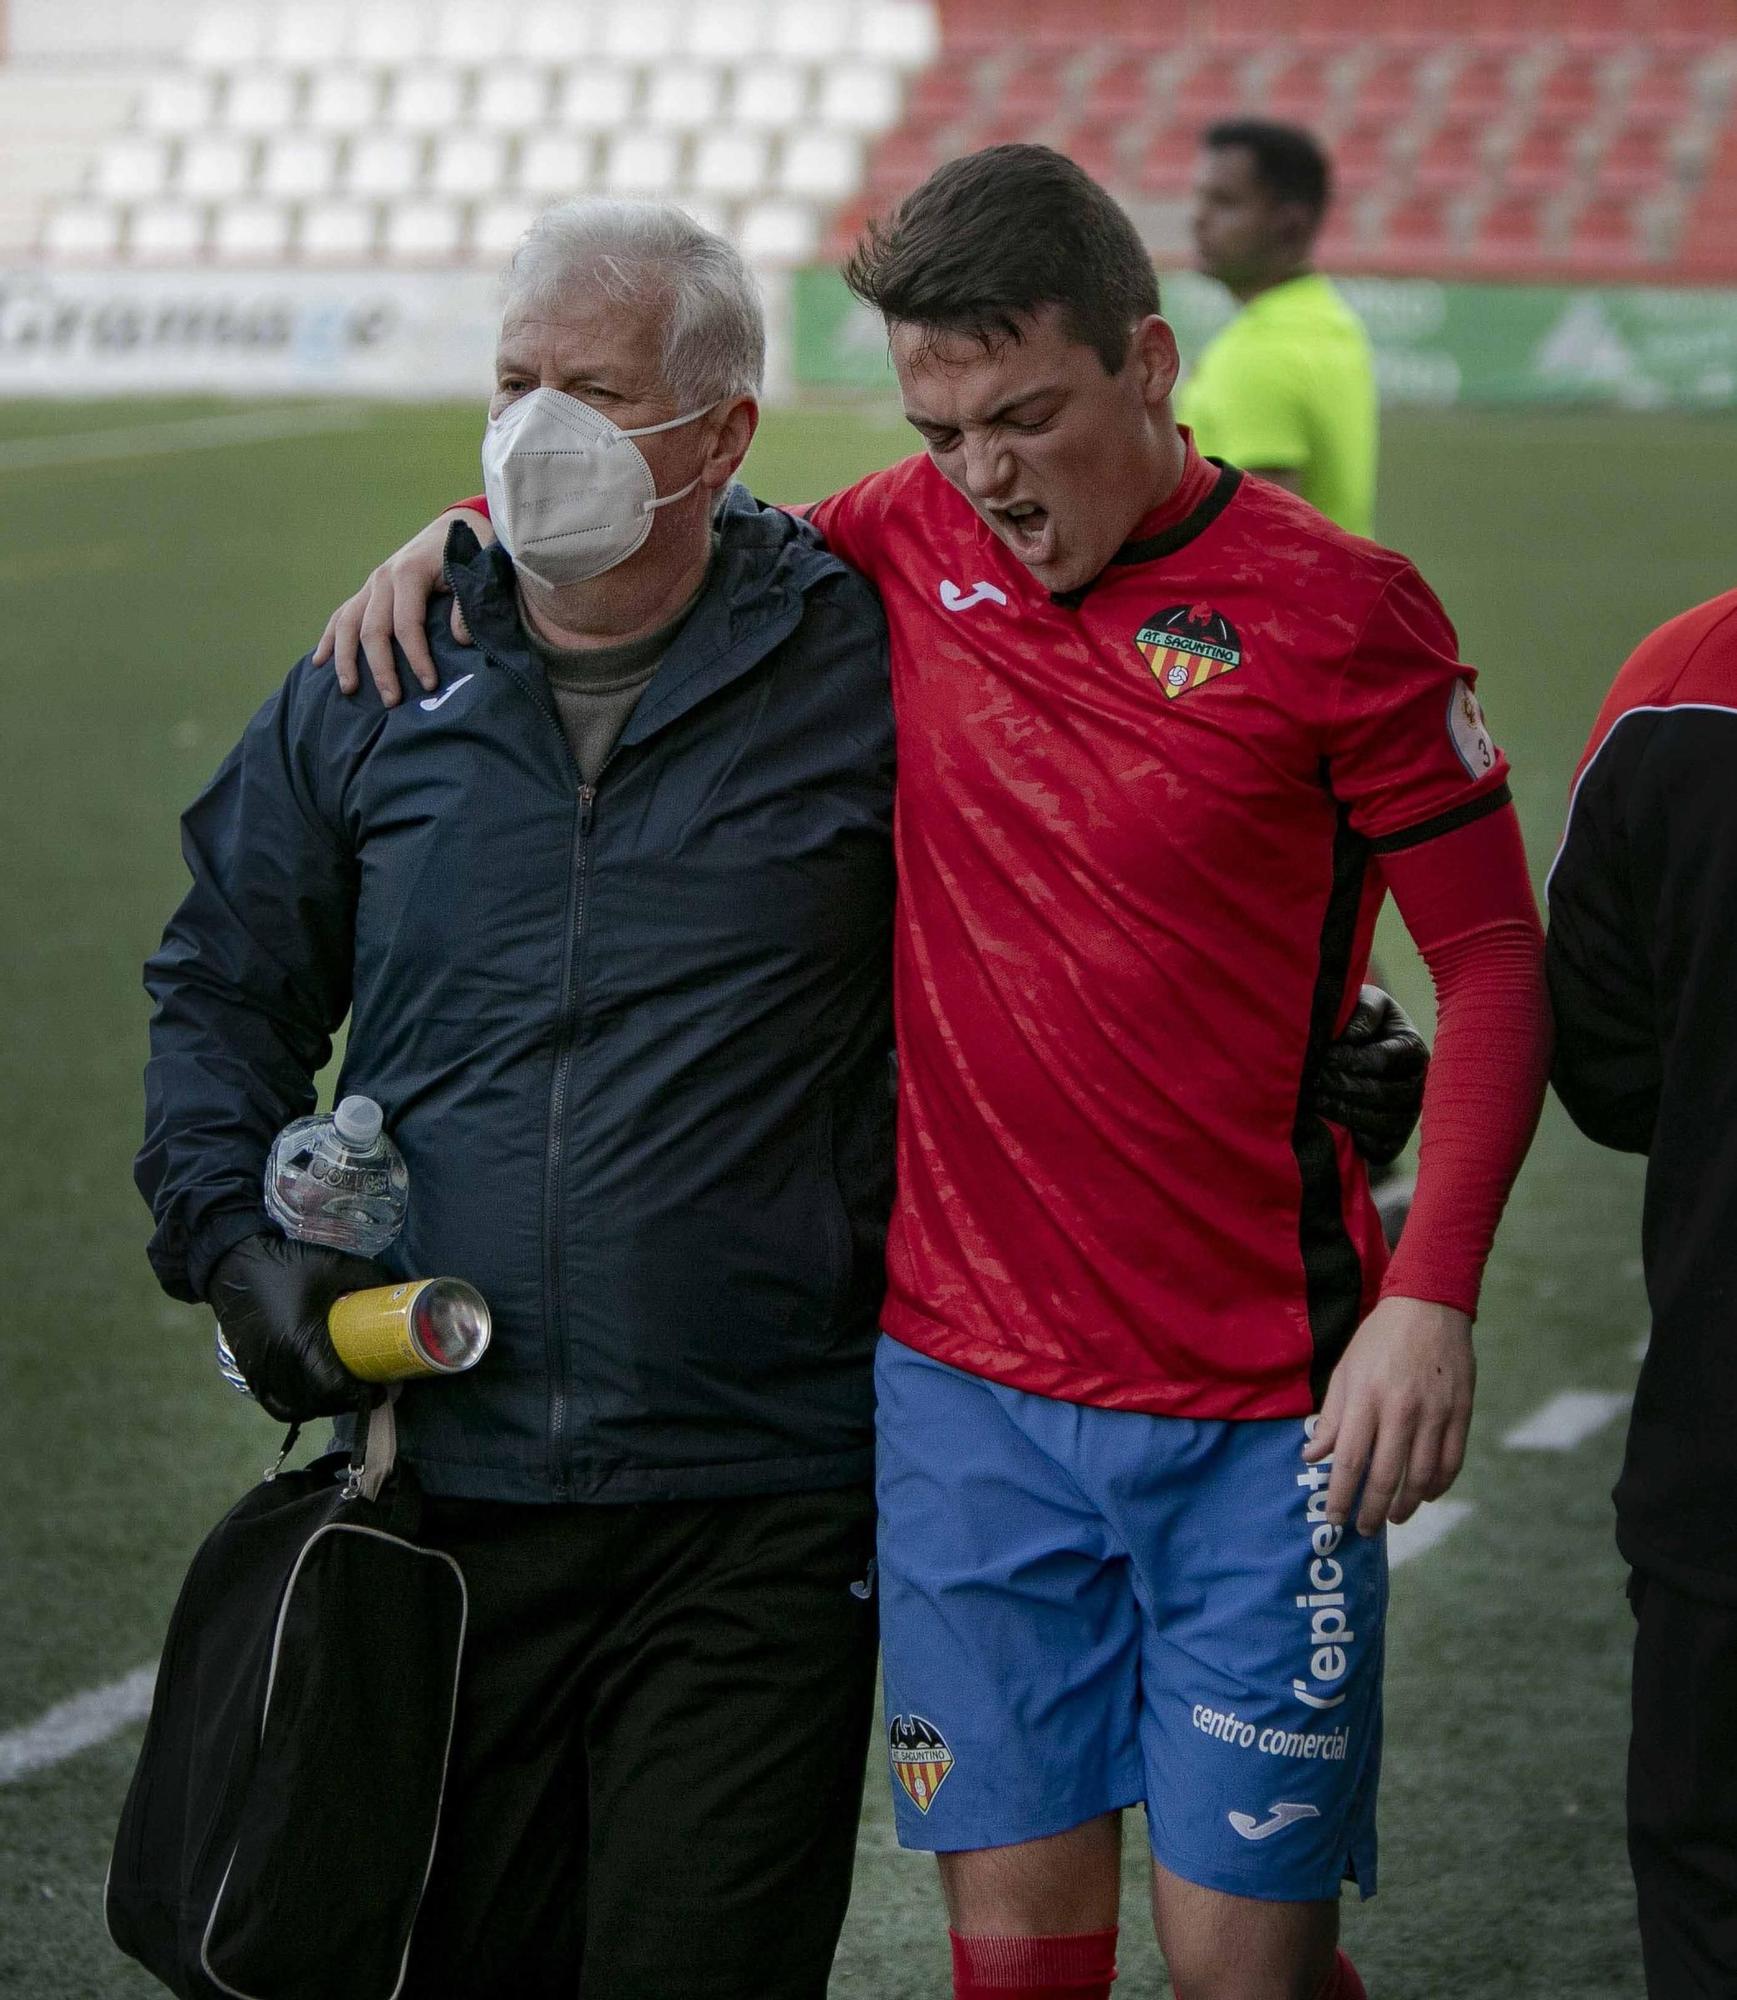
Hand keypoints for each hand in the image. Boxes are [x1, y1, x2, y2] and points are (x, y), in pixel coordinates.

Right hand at [205, 1234, 389, 1422]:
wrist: (232, 1263)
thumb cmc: (286, 1264)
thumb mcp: (334, 1264)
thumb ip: (369, 1278)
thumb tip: (400, 1293)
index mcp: (300, 1340)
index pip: (334, 1386)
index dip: (360, 1395)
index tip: (380, 1389)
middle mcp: (278, 1364)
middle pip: (318, 1403)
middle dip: (347, 1403)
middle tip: (369, 1390)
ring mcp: (259, 1372)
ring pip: (296, 1408)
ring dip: (324, 1407)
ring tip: (344, 1394)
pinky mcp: (249, 1372)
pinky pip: (275, 1404)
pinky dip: (297, 1408)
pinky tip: (314, 1398)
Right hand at [310, 509, 493, 706]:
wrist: (455, 528)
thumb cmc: (467, 555)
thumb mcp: (473, 575)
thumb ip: (465, 605)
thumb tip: (460, 639)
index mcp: (408, 574)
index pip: (406, 625)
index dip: (416, 657)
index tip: (428, 684)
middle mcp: (383, 578)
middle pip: (372, 629)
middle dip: (381, 668)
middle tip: (391, 701)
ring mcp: (371, 584)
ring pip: (347, 623)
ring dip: (345, 658)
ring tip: (349, 689)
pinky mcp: (368, 591)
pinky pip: (342, 615)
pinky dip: (329, 639)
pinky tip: (319, 662)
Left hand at [1302, 1296, 1474, 1534]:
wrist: (1429, 1306)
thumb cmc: (1378, 1340)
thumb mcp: (1345, 1371)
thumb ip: (1331, 1418)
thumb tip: (1313, 1456)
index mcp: (1366, 1398)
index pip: (1351, 1461)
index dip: (1341, 1495)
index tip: (1334, 1518)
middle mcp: (1401, 1410)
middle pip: (1385, 1476)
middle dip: (1371, 1510)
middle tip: (1363, 1529)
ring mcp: (1435, 1413)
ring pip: (1422, 1476)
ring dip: (1406, 1505)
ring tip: (1393, 1517)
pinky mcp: (1460, 1413)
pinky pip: (1451, 1462)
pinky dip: (1439, 1486)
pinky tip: (1427, 1495)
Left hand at [1314, 985, 1428, 1165]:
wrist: (1356, 1051)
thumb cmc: (1358, 1021)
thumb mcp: (1363, 1002)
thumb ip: (1363, 1011)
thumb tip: (1352, 1037)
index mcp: (1412, 1049)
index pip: (1383, 1060)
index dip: (1350, 1060)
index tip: (1323, 1057)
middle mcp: (1417, 1084)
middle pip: (1382, 1093)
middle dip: (1341, 1087)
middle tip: (1310, 1082)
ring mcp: (1409, 1114)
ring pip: (1382, 1122)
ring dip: (1343, 1112)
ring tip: (1313, 1101)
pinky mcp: (1396, 1139)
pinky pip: (1382, 1149)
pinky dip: (1357, 1141)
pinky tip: (1330, 1127)